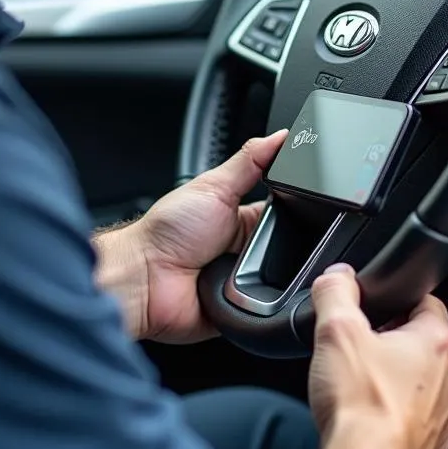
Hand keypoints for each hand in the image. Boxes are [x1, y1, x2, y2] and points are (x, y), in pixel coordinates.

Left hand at [96, 131, 286, 343]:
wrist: (143, 278)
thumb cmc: (166, 231)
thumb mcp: (213, 186)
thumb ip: (250, 161)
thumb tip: (281, 136)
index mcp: (243, 219)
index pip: (287, 213)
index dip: (299, 210)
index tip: (304, 205)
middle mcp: (247, 251)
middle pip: (291, 250)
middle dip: (286, 247)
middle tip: (259, 242)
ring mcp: (245, 283)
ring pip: (285, 282)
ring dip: (273, 276)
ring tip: (245, 268)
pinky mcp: (242, 312)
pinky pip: (269, 312)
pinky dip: (264, 304)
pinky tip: (248, 294)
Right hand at [307, 265, 447, 448]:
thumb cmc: (361, 403)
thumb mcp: (337, 328)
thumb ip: (336, 292)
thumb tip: (338, 276)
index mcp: (436, 342)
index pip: (427, 303)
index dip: (398, 299)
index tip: (376, 304)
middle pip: (423, 345)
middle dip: (393, 342)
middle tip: (360, 345)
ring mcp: (443, 417)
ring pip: (421, 385)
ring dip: (396, 381)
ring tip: (360, 384)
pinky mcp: (430, 448)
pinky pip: (414, 421)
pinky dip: (394, 416)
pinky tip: (366, 418)